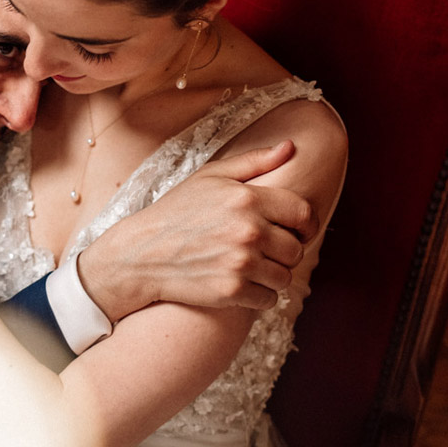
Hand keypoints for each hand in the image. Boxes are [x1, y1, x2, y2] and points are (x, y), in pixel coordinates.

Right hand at [78, 141, 318, 321]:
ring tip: (250, 267)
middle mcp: (248, 230)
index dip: (307, 224)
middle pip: (296, 250)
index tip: (299, 231)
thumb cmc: (177, 212)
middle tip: (264, 250)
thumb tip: (291, 147)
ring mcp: (240, 263)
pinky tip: (239, 282)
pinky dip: (258, 295)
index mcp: (247, 198)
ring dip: (272, 275)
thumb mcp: (211, 177)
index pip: (303, 213)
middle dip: (285, 252)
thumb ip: (254, 161)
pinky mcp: (232, 291)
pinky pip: (269, 299)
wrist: (141, 254)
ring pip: (285, 277)